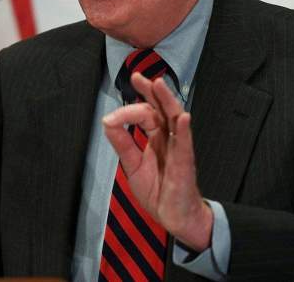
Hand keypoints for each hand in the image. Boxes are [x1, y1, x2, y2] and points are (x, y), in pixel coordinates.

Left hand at [102, 73, 212, 250]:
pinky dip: (184, 130)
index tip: (115, 111)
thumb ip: (122, 143)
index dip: (132, 106)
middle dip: (152, 92)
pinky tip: (182, 117)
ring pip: (175, 119)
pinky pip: (186, 145)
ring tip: (159, 85)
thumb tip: (107, 120)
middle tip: (139, 76)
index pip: (146, 114)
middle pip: (162, 109)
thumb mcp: (133, 165)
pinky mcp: (186, 164)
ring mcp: (179, 149)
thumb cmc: (158, 191)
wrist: (175, 217)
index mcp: (157, 138)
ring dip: (167, 101)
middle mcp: (169, 139)